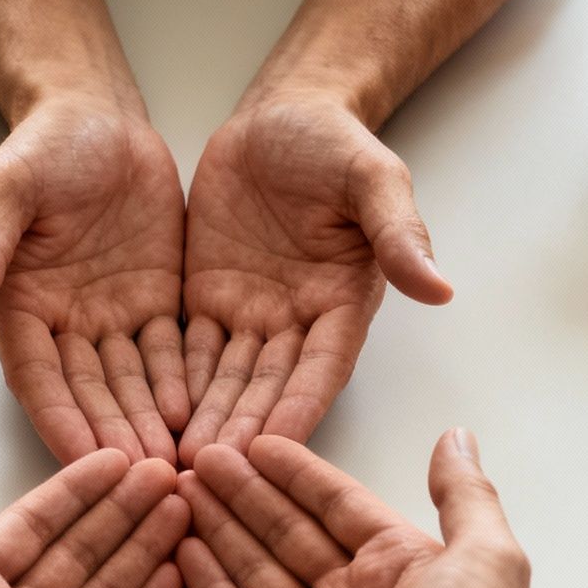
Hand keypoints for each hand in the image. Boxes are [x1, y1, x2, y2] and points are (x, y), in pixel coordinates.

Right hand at [0, 97, 188, 465]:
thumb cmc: (43, 146)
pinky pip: (173, 354)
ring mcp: (113, 321)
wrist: (98, 117)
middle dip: (116, 437)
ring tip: (180, 462)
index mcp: (19, 308)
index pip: (39, 378)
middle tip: (146, 479)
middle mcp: (65, 327)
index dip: (61, 418)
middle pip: (91, 394)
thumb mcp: (3, 189)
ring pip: (134, 385)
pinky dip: (185, 387)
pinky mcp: (158, 305)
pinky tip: (205, 415)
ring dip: (152, 425)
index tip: (83, 456)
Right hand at [175, 430, 574, 587]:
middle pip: (288, 531)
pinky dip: (210, 586)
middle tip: (200, 459)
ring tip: (181, 490)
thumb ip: (465, 495)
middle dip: (245, 494)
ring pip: (257, 568)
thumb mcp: (488, 558)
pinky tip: (183, 550)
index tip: (254, 441)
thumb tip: (457, 437)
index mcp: (403, 563)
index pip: (337, 504)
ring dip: (220, 529)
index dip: (295, 473)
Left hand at [177, 93, 453, 463]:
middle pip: (267, 388)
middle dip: (240, 431)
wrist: (281, 114)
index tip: (277, 448)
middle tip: (210, 474)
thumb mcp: (374, 178)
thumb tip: (440, 287)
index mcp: (342, 304)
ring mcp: (248, 315)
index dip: (298, 408)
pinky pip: (186, 349)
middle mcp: (296, 323)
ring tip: (174, 461)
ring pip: (223, 380)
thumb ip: (399, 233)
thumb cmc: (334, 141)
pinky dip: (171, 385)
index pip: (320, 369)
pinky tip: (146, 416)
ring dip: (201, 420)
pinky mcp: (205, 300)